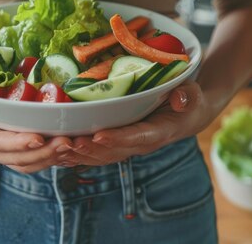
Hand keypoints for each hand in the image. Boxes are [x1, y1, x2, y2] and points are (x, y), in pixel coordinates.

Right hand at [0, 83, 72, 172]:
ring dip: (51, 157)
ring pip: (27, 163)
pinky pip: (29, 159)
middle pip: (19, 158)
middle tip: (69, 141)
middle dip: (45, 152)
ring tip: (74, 145)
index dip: (19, 143)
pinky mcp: (5, 151)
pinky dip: (48, 155)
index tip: (40, 138)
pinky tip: (67, 147)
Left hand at [60, 80, 212, 166]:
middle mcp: (140, 143)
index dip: (118, 138)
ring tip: (59, 149)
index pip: (137, 137)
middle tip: (69, 143)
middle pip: (113, 151)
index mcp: (158, 132)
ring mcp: (128, 146)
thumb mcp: (193, 95)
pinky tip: (59, 154)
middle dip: (90, 149)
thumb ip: (188, 96)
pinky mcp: (118, 145)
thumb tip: (181, 98)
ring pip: (101, 156)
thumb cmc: (188, 101)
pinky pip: (96, 154)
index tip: (99, 136)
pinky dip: (78, 155)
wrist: (186, 115)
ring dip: (80, 155)